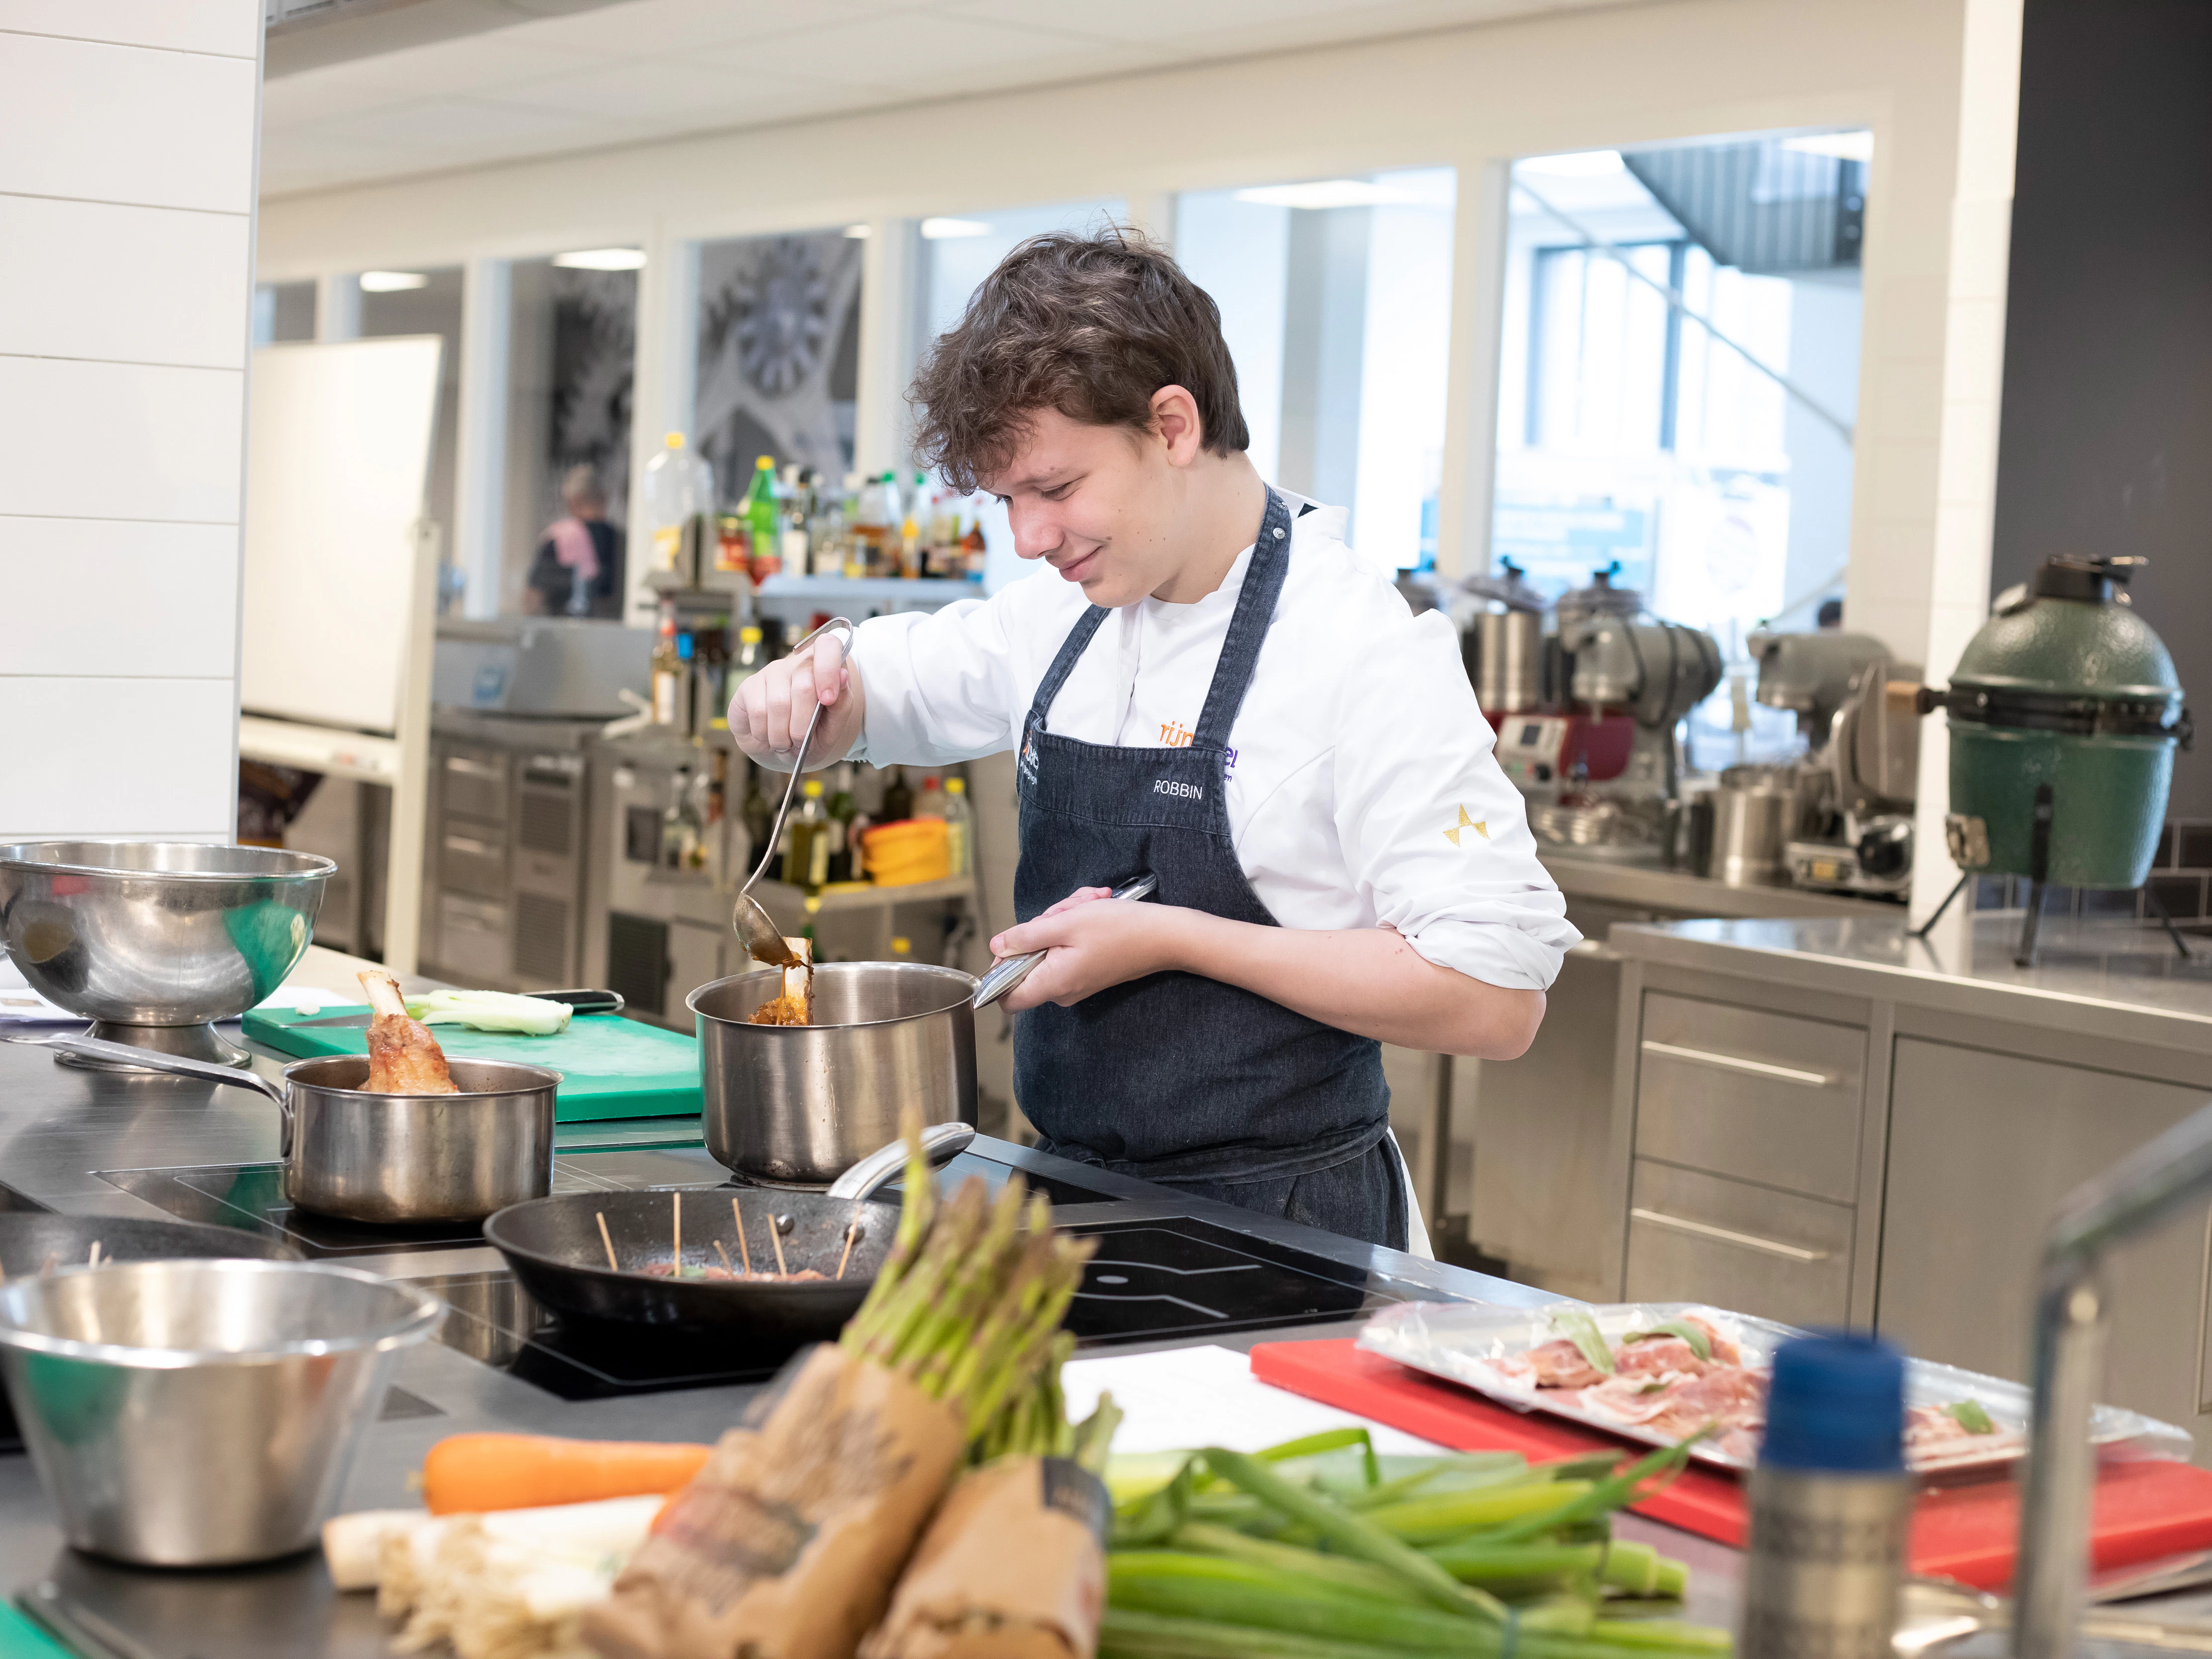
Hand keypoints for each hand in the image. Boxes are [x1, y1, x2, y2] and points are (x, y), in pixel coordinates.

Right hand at [728, 633, 860, 769]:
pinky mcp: (749, 686)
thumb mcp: (833, 727)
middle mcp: (796, 663)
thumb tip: (843, 675)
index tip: (828, 699)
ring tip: (785, 744)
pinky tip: (767, 736)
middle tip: (801, 742)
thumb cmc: (811, 735)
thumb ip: (842, 704)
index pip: (828, 645)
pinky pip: (758, 711)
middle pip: (804, 686)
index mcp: (824, 667)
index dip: (828, 670)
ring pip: (779, 703)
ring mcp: (771, 672)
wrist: (780, 750)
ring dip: (783, 735)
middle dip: (804, 725)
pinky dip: (765, 733)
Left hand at [987, 887, 1183, 1009]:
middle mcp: (1062, 990)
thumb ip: (1025, 937)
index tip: (1013, 942)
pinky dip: (1075, 925)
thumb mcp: (1065, 923)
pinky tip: (1093, 908)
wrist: (1164, 936)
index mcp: (1053, 983)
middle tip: (1067, 908)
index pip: (1006, 997)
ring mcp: (1075, 981)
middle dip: (1042, 926)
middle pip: (1029, 960)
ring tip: (1087, 903)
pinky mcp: (1087, 971)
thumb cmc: (1120, 929)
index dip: (999, 970)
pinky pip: (1066, 947)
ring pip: (1049, 947)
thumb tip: (996, 946)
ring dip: (1063, 919)